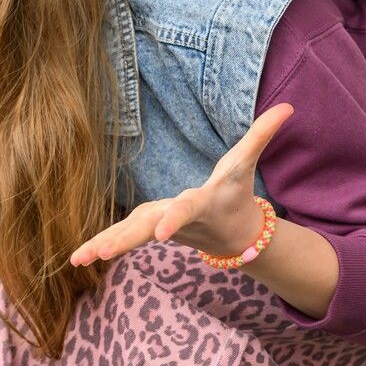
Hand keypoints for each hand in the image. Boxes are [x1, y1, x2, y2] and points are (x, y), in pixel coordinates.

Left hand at [69, 103, 293, 266]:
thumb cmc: (235, 194)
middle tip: (102, 254)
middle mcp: (175, 220)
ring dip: (103, 246)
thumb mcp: (246, 164)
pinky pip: (121, 238)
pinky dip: (100, 245)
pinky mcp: (147, 231)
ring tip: (77, 259)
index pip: (185, 210)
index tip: (162, 235)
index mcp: (199, 205)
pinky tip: (78, 256)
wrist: (230, 234)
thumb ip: (262, 135)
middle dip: (125, 240)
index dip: (175, 220)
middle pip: (148, 229)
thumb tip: (288, 106)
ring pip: (129, 236)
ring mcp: (159, 227)